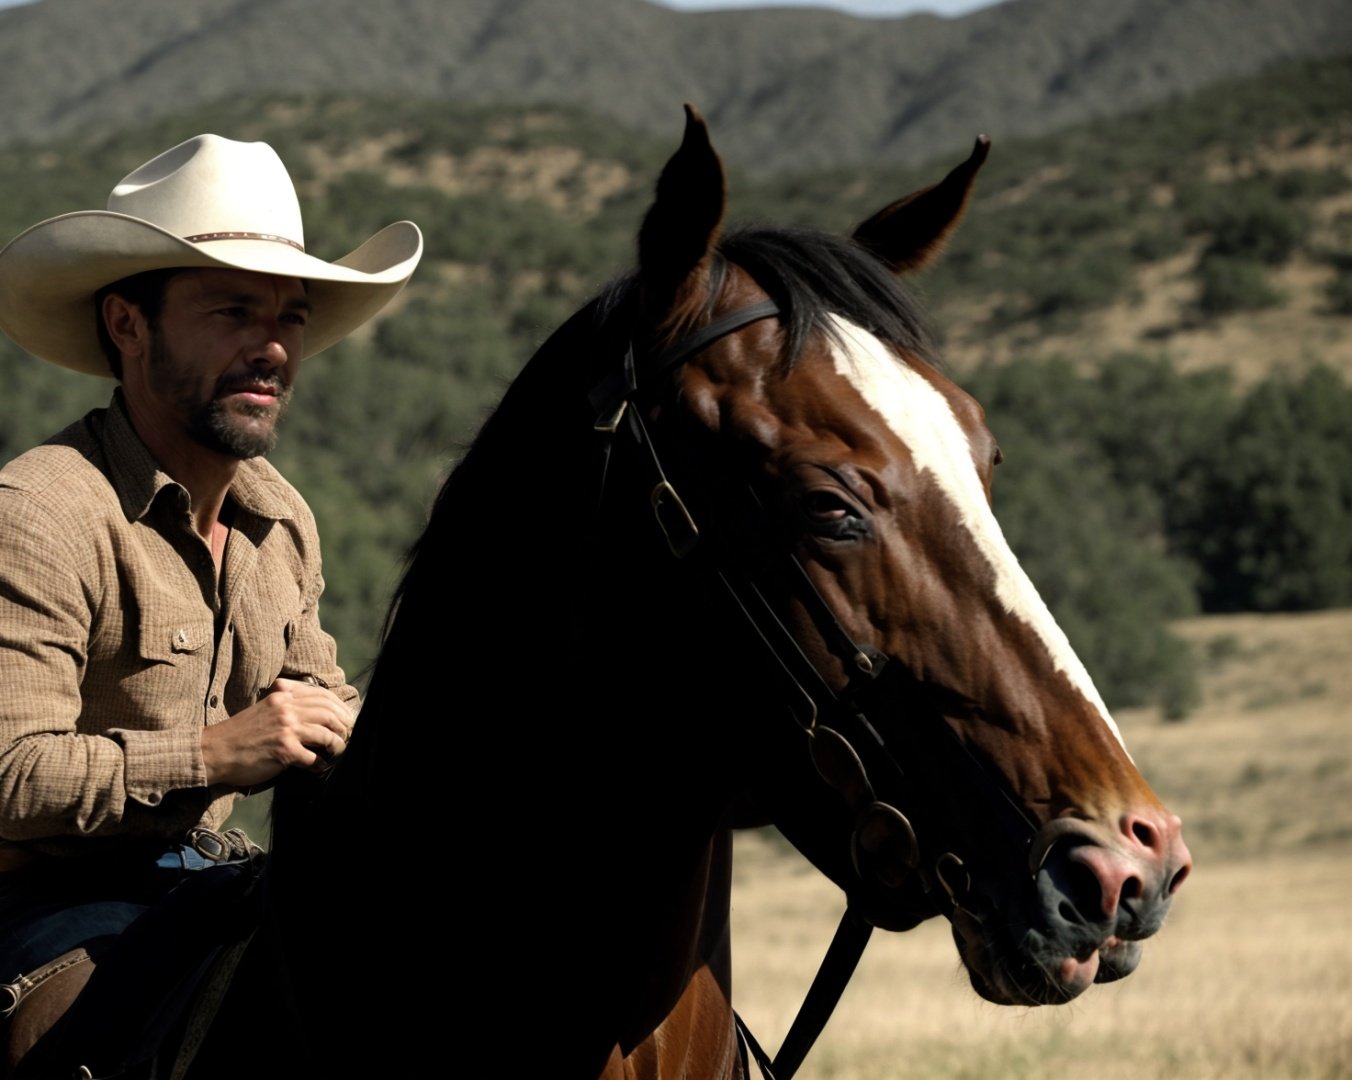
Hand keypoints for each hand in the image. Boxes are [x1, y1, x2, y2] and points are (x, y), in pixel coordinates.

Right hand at [201, 677, 353, 788]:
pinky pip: (314, 757)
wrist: (214, 751)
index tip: (347, 718)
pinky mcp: (284, 750)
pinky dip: (321, 764)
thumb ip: (286, 705)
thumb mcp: (264, 708)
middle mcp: (286, 709)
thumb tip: (316, 712)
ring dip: (338, 745)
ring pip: (328, 733)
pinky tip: (319, 767)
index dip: (340, 707)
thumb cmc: (239, 733)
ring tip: (336, 752)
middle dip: (345, 725)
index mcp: (283, 696)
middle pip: (330, 712)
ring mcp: (286, 729)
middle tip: (348, 736)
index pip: (323, 695)